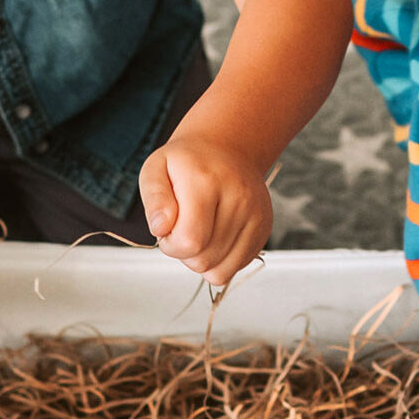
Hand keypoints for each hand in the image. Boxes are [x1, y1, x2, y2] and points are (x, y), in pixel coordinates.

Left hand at [139, 136, 271, 285]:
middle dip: (184, 252)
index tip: (166, 230)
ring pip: (220, 270)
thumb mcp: (155, 169)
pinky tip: (214, 235)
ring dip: (201, 258)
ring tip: (199, 230)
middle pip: (204, 259)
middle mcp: (238, 198)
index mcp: (206, 182)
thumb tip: (161, 228)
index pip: (189, 241)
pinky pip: (236, 268)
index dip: (170, 245)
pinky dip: (219, 260)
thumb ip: (154, 200)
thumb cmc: (187, 162)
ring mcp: (255, 215)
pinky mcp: (264, 228)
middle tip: (182, 226)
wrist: (226, 148)